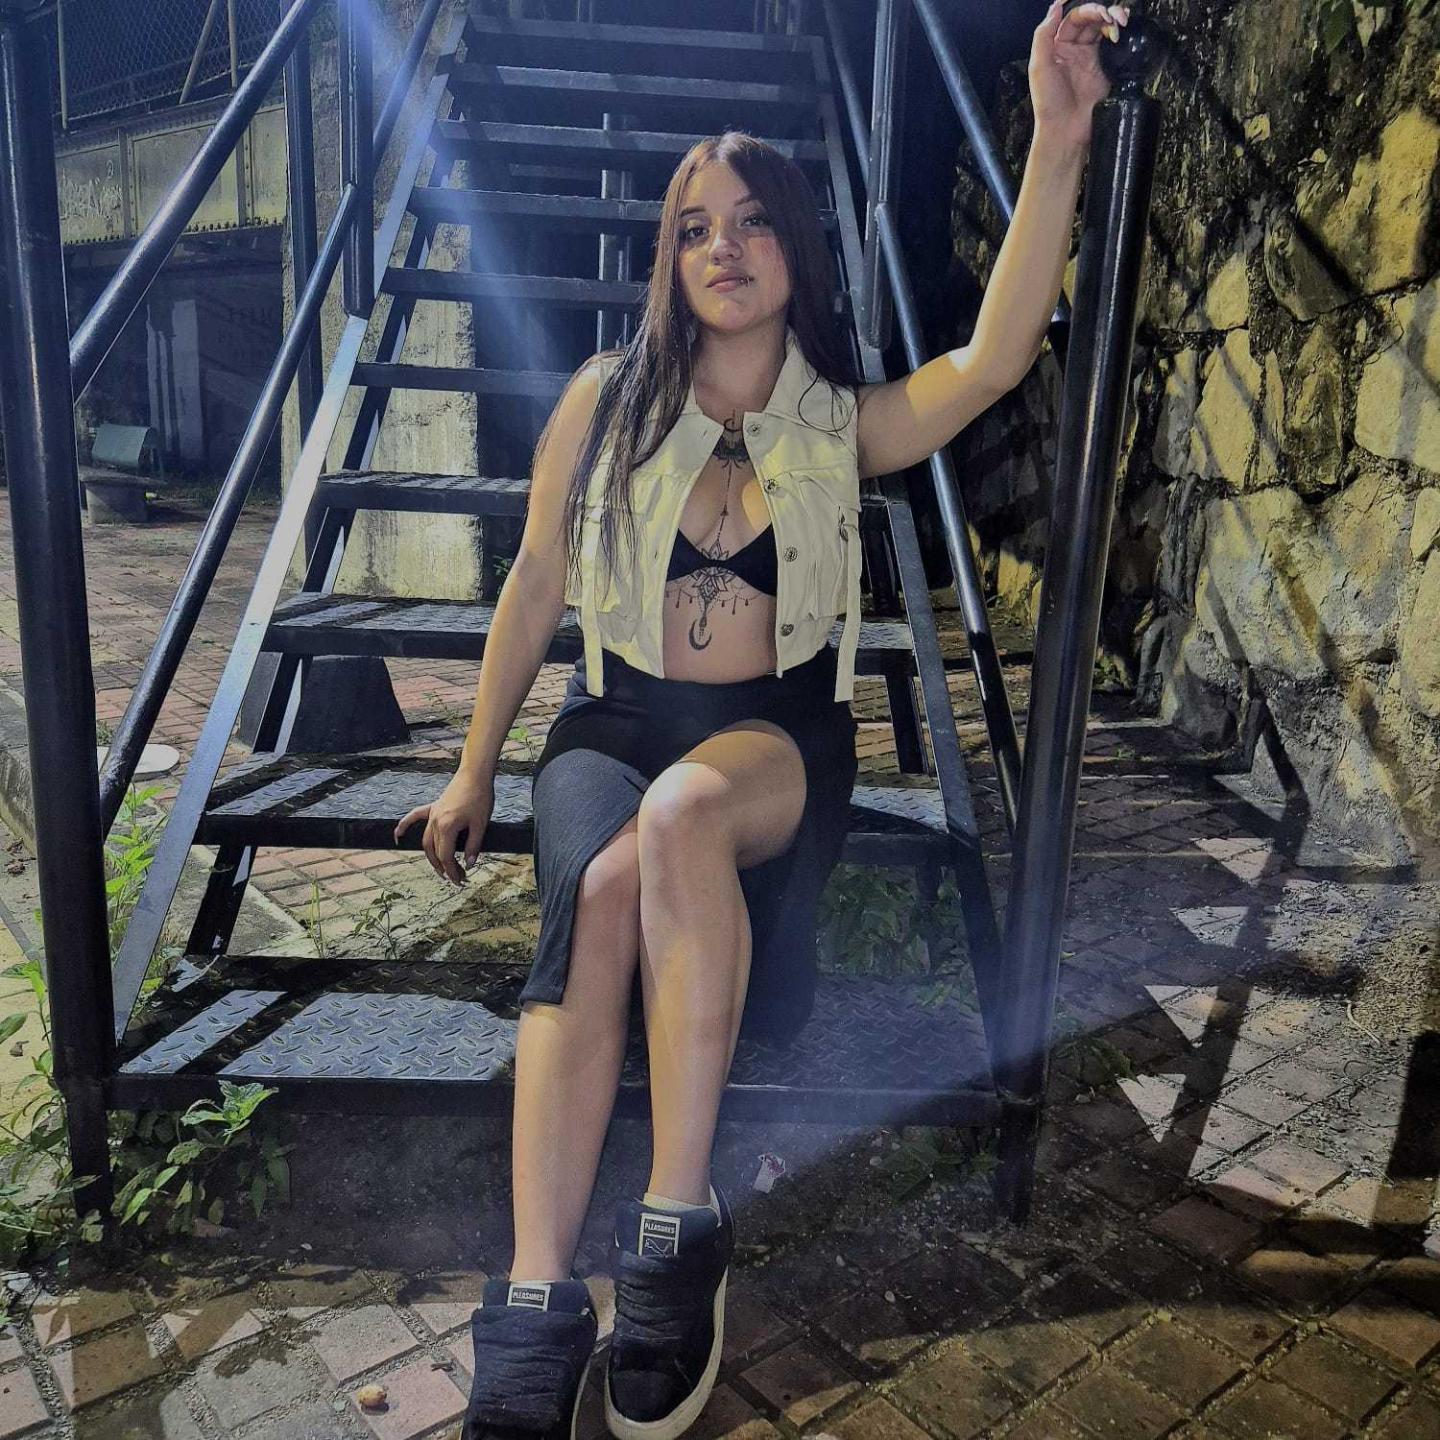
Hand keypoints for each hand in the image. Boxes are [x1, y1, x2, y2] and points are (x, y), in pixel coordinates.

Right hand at [394, 767, 494, 885]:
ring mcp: (432, 814)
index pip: (446, 856)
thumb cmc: (480, 798)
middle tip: (456, 879)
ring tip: (440, 870)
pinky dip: (404, 827)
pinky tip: (397, 836)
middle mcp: (435, 822)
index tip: (460, 881)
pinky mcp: (432, 807)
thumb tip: (469, 864)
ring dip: (432, 857)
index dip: (452, 871)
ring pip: (426, 842)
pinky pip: (414, 818)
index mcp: (447, 827)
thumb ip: (473, 846)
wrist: (475, 775)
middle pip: (435, 852)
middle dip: (444, 868)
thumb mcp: (480, 824)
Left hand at [1029, 1, 1128, 153]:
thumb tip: (1055, 6)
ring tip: (1120, 20)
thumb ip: (1044, 34)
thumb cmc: (1048, 102)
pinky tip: (1122, 29)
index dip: (1083, 8)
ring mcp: (1092, 59)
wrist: (1065, 129)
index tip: (1093, 5)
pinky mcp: (1106, 69)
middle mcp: (1075, 50)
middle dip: (1102, 12)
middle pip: (1091, 20)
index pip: (1072, 19)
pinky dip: (1120, 34)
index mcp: (1057, 47)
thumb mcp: (1039, 66)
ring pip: (1104, 30)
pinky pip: (1115, 46)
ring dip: (1113, 19)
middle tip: (1110, 16)